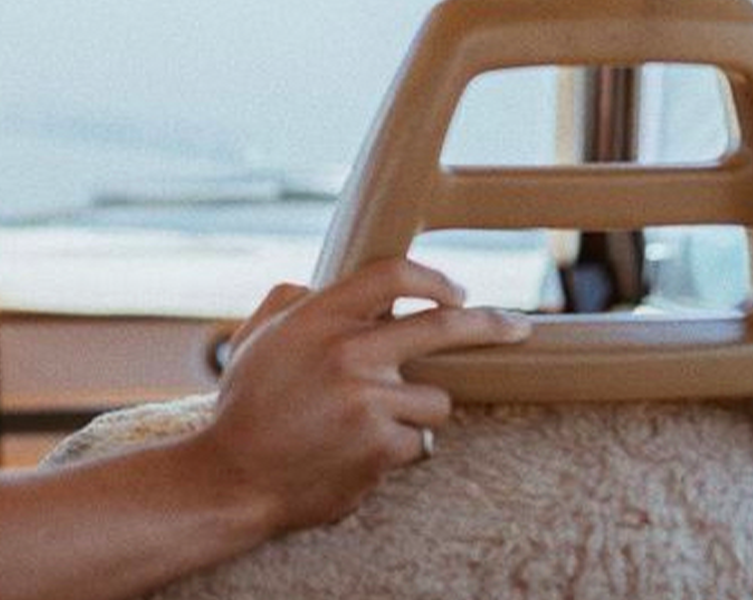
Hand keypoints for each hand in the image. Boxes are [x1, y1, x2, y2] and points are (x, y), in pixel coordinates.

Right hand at [198, 259, 529, 531]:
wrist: (234, 477)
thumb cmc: (244, 407)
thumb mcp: (254, 339)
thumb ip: (289, 301)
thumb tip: (324, 284)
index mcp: (317, 318)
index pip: (393, 276)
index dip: (434, 279)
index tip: (456, 292)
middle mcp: (347, 351)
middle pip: (444, 325)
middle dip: (491, 324)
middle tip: (517, 328)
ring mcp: (368, 399)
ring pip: (435, 400)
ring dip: (415, 412)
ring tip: (371, 427)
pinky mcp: (382, 445)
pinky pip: (420, 443)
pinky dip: (399, 450)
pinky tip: (359, 454)